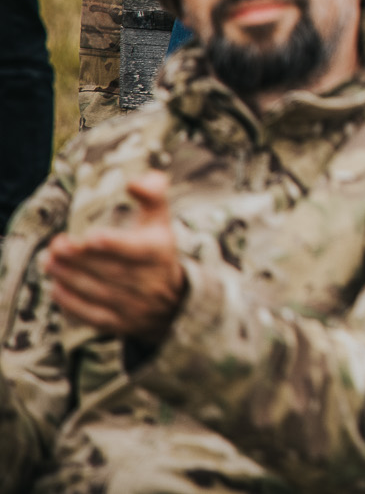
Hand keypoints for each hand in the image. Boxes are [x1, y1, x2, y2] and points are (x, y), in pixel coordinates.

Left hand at [40, 172, 186, 343]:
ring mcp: (135, 305)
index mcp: (159, 252)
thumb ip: (152, 194)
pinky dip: (72, 302)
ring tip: (48, 261)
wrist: (174, 301)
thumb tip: (134, 181)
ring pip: (98, 291)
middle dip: (80, 258)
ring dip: (70, 276)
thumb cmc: (157, 250)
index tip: (91, 237)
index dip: (114, 244)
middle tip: (56, 245)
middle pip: (110, 270)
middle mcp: (149, 281)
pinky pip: (93, 315)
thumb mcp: (160, 221)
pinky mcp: (120, 324)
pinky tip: (56, 286)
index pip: (136, 250)